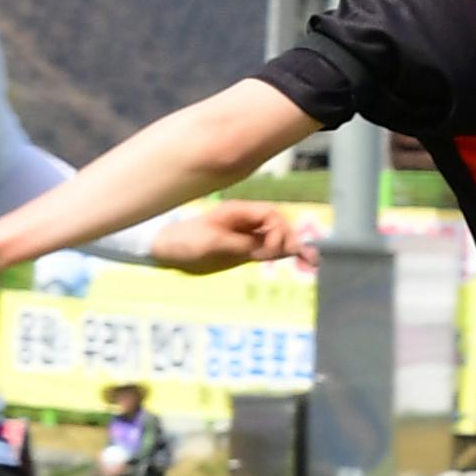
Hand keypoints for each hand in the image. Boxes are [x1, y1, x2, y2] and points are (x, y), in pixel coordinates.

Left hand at [146, 199, 324, 275]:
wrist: (163, 249)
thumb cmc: (182, 242)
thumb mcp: (208, 244)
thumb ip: (239, 245)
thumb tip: (265, 250)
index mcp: (238, 213)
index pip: (270, 215)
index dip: (277, 231)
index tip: (268, 252)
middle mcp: (246, 222)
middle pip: (279, 225)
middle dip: (291, 239)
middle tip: (301, 259)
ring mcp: (246, 235)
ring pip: (278, 237)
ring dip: (293, 247)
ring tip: (311, 261)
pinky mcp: (245, 250)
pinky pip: (270, 250)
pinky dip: (285, 255)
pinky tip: (302, 262)